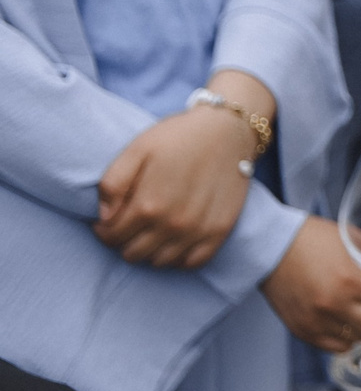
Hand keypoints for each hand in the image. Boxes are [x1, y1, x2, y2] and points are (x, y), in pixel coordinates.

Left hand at [94, 102, 259, 267]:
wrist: (228, 129)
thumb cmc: (178, 137)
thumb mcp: (136, 149)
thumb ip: (112, 184)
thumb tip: (103, 217)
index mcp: (149, 205)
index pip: (112, 236)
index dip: (103, 230)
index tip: (106, 221)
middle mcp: (173, 224)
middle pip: (133, 253)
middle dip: (124, 241)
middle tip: (129, 225)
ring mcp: (198, 230)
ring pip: (160, 261)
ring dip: (150, 250)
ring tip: (150, 231)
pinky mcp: (220, 230)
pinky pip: (192, 262)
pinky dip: (179, 258)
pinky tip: (175, 240)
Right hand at [259, 216, 360, 352]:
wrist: (269, 247)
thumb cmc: (314, 238)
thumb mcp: (357, 242)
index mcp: (351, 280)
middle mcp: (333, 305)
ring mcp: (316, 321)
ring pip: (360, 340)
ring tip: (357, 306)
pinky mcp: (302, 331)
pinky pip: (337, 347)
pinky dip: (345, 336)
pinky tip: (342, 318)